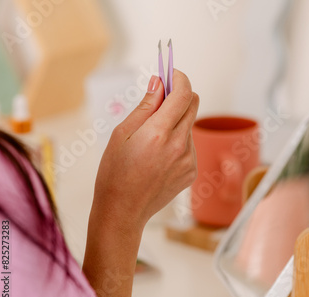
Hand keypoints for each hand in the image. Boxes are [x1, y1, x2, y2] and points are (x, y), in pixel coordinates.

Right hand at [91, 70, 198, 233]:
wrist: (123, 210)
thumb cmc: (115, 171)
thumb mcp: (122, 133)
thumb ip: (146, 105)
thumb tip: (159, 82)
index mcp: (159, 133)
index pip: (184, 94)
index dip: (180, 78)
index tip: (171, 73)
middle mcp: (180, 145)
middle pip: (193, 105)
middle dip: (179, 96)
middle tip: (160, 99)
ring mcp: (189, 160)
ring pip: (189, 126)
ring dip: (176, 122)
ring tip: (152, 139)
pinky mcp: (192, 171)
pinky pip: (189, 145)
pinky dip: (178, 141)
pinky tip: (159, 156)